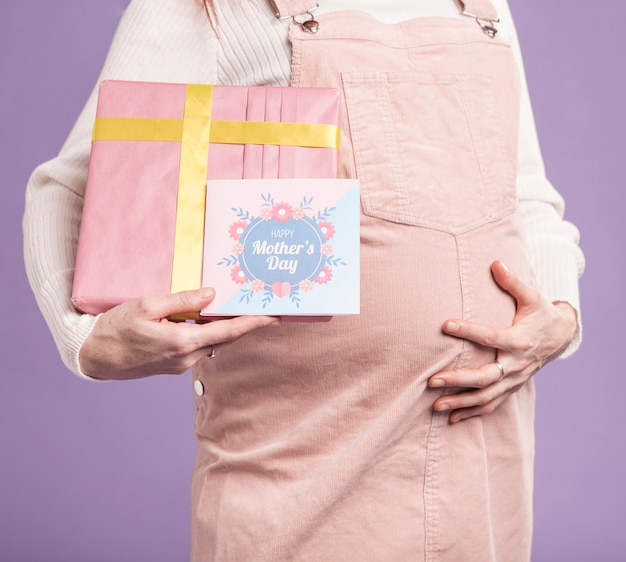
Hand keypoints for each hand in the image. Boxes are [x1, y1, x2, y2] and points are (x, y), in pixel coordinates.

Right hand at [79, 287, 280, 379]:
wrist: (95, 358)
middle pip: (225, 337)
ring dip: (224, 327)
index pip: (229, 332)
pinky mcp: (174, 365)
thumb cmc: (116, 329)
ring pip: (212, 342)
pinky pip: (199, 345)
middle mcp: (187, 357)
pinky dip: (207, 332)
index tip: (275, 317)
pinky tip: (206, 318)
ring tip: (235, 308)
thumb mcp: (146, 306)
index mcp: (183, 341)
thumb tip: (211, 294)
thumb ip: (182, 301)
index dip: (255, 323)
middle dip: (244, 322)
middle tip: (261, 305)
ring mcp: (181, 364)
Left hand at [428, 260, 577, 422]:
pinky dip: (472, 413)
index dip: (468, 330)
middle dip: (459, 381)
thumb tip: (496, 262)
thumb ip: (513, 282)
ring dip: (460, 403)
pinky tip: (451, 419)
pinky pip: (491, 405)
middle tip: (432, 380)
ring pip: (486, 397)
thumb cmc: (540, 314)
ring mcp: (514, 380)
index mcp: (520, 340)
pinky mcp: (511, 388)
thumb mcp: (532, 296)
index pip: (491, 336)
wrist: (560, 337)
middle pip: (486, 377)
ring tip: (436, 405)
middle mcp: (516, 364)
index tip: (445, 324)